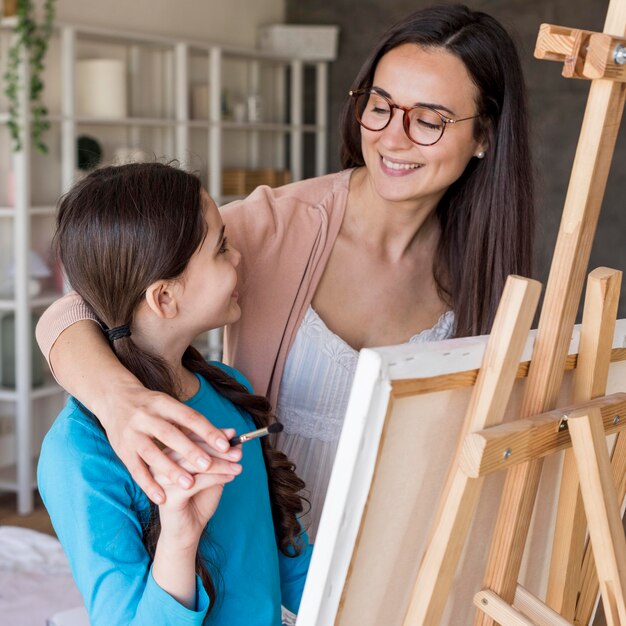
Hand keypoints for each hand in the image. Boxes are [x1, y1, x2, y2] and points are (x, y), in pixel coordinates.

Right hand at [99, 383, 239, 504]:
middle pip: (171, 435)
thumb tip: (230, 435)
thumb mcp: (171, 407)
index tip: (225, 445)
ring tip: (188, 484)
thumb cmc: (152, 406)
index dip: (207, 431)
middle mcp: (146, 417)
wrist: (114, 398)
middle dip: (190, 451)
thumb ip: (197, 423)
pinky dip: (148, 485)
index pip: (189, 417)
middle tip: (208, 465)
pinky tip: (162, 497)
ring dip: (170, 469)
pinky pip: (136, 470)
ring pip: (152, 453)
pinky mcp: (122, 451)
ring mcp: (132, 434)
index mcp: (163, 404)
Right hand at [154, 430, 242, 546]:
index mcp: (167, 454)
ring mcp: (162, 480)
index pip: (190, 437)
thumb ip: (219, 455)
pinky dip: (217, 477)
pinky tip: (231, 477)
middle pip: (192, 449)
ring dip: (221, 464)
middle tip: (238, 453)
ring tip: (239, 465)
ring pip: (195, 464)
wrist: (187, 532)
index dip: (213, 435)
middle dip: (219, 450)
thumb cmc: (198, 500)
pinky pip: (197, 482)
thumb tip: (233, 435)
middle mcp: (160, 464)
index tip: (233, 435)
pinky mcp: (169, 496)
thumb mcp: (212, 473)